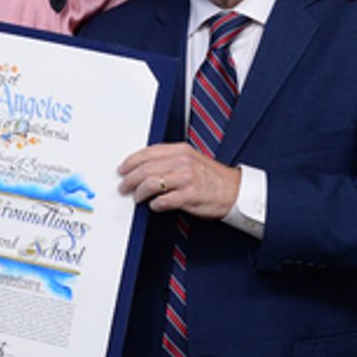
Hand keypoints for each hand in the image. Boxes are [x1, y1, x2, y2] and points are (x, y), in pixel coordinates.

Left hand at [118, 143, 239, 219]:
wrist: (234, 190)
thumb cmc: (212, 178)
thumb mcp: (191, 160)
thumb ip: (170, 160)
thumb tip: (144, 166)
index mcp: (181, 151)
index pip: (147, 153)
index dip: (131, 162)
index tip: (122, 169)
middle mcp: (182, 162)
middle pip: (145, 169)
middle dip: (129, 179)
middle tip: (124, 187)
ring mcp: (186, 178)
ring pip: (151, 184)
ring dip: (139, 193)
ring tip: (137, 198)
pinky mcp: (189, 196)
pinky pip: (163, 201)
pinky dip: (155, 205)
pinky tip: (155, 206)